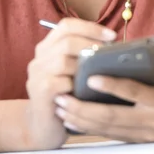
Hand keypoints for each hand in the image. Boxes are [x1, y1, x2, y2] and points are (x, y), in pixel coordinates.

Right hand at [24, 18, 116, 149]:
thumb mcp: (72, 72)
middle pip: (66, 40)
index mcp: (47, 48)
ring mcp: (37, 74)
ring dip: (84, 66)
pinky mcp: (40, 92)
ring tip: (98, 74)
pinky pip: (61, 82)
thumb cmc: (66, 97)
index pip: (66, 26)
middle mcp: (39, 58)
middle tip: (109, 54)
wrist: (43, 128)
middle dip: (91, 44)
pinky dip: (75, 85)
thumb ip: (84, 57)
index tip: (111, 36)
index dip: (89, 27)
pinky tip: (83, 92)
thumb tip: (115, 47)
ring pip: (63, 60)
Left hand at [54, 50, 153, 141]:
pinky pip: (108, 136)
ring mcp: (143, 136)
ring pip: (107, 129)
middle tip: (62, 98)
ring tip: (60, 108)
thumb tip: (127, 45)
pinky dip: (88, 128)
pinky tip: (71, 120)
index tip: (89, 78)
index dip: (111, 86)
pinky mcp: (136, 142)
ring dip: (80, 120)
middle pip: (113, 117)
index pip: (133, 92)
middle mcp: (152, 121)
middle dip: (84, 109)